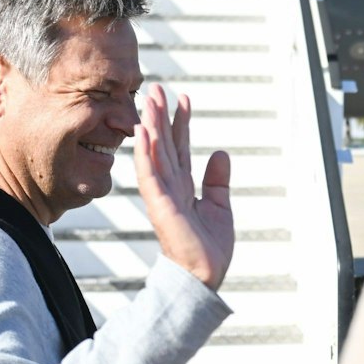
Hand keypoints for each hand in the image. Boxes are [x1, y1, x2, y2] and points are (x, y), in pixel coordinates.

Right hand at [134, 84, 233, 290]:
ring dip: (150, 128)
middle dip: (160, 116)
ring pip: (155, 154)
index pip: (180, 147)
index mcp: (183, 186)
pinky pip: (149, 176)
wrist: (205, 275)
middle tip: (157, 88)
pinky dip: (146, 155)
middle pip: (164, 144)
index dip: (181, 123)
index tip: (184, 99)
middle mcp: (170, 186)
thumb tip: (220, 153)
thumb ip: (217, 181)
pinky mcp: (160, 207)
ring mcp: (163, 195)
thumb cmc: (209, 248)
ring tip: (149, 102)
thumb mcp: (220, 207)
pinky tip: (143, 135)